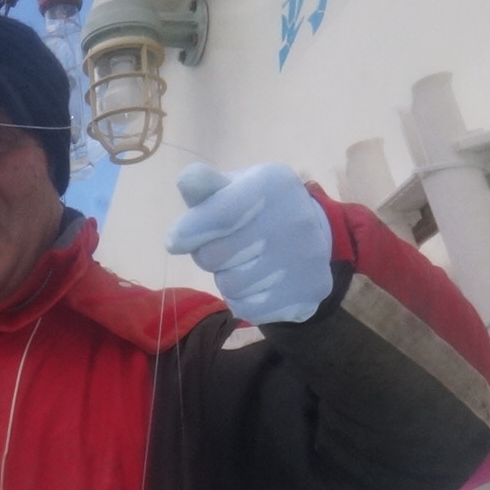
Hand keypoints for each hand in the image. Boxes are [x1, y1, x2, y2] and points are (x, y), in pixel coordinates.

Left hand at [164, 162, 332, 324]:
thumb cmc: (258, 209)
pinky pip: (250, 309)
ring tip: (245, 263)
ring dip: (227, 278)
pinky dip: (243, 301)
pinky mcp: (310, 291)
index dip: (191, 231)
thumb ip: (207, 187)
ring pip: (231, 286)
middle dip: (209, 255)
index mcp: (273, 184)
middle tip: (224, 248)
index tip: (175, 242)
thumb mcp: (234, 188)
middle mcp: (296, 219)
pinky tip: (257, 284)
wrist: (315, 233)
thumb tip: (188, 180)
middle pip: (216, 256)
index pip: (222, 215)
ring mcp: (306, 258)